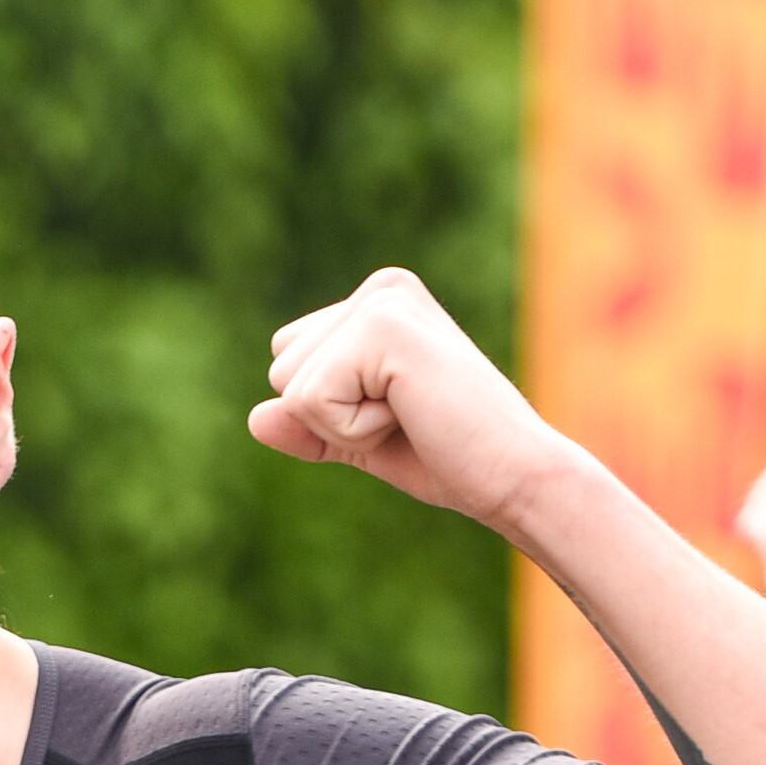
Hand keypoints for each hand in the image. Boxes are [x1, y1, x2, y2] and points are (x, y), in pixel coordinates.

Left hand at [250, 268, 567, 531]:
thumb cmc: (448, 457)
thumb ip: (307, 426)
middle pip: (281, 369)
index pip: (288, 360)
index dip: (328, 410)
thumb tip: (255, 417)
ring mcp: (382, 302)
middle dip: (331, 417)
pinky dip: (352, 430)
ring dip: (343, 424)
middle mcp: (381, 288)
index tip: (397, 414)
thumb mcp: (360, 441)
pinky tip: (410, 416)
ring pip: (291, 387)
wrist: (511, 476)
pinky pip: (310, 400)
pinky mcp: (382, 328)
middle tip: (406, 418)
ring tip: (411, 415)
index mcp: (378, 301)